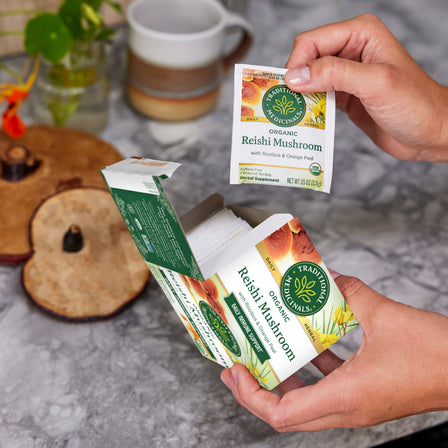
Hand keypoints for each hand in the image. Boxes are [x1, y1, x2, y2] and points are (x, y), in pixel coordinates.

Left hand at [220, 274, 447, 430]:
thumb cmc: (434, 354)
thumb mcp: (384, 315)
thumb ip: (350, 292)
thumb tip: (327, 277)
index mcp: (345, 398)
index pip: (282, 413)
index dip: (251, 395)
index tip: (235, 371)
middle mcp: (347, 409)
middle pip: (287, 413)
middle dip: (256, 391)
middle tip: (237, 367)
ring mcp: (357, 405)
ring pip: (305, 404)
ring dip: (281, 383)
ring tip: (264, 358)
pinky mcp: (366, 396)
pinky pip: (328, 388)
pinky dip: (311, 372)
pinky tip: (307, 348)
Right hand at [284, 14, 447, 162]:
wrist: (429, 133)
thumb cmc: (414, 104)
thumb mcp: (374, 83)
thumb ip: (334, 74)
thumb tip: (294, 77)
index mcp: (360, 34)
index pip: (312, 41)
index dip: (297, 63)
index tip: (290, 90)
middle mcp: (351, 50)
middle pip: (306, 59)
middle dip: (295, 80)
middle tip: (287, 104)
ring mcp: (346, 74)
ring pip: (308, 79)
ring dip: (299, 96)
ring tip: (292, 114)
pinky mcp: (343, 95)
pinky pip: (317, 97)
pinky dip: (308, 107)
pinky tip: (304, 119)